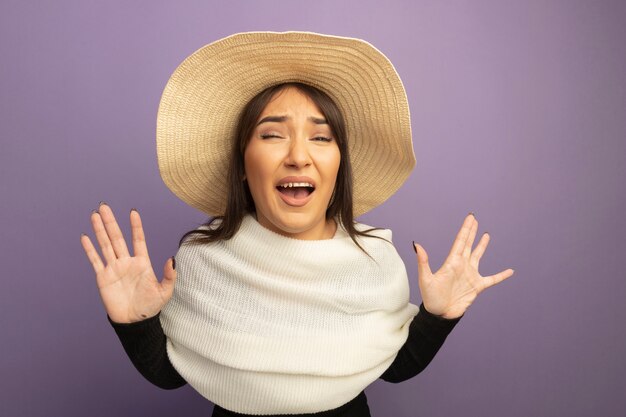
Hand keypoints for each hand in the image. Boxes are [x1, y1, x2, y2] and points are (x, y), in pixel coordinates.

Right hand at [80, 203, 176, 322]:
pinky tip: (85, 237)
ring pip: (105, 245)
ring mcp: (114, 268)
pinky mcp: (103, 278)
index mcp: (142, 263)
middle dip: (111, 222)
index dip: (135, 226)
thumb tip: (172, 259)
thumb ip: (169, 275)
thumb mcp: (164, 292)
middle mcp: (126, 262)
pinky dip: (90, 249)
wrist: (134, 322)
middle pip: (117, 238)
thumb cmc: (150, 307)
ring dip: (100, 230)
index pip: (138, 240)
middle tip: (104, 206)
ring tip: (95, 215)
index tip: (132, 211)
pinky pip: (95, 260)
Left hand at [413, 213, 513, 318]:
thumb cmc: (431, 298)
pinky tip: (510, 271)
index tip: (470, 218)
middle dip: (471, 232)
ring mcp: (470, 275)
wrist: (439, 314)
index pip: (460, 242)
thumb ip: (423, 262)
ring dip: (482, 246)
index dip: (465, 229)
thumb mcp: (425, 279)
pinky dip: (501, 275)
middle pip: (468, 245)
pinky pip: (492, 279)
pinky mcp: (477, 287)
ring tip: (486, 235)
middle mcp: (462, 266)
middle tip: (474, 219)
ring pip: (478, 256)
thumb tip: (417, 245)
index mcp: (451, 262)